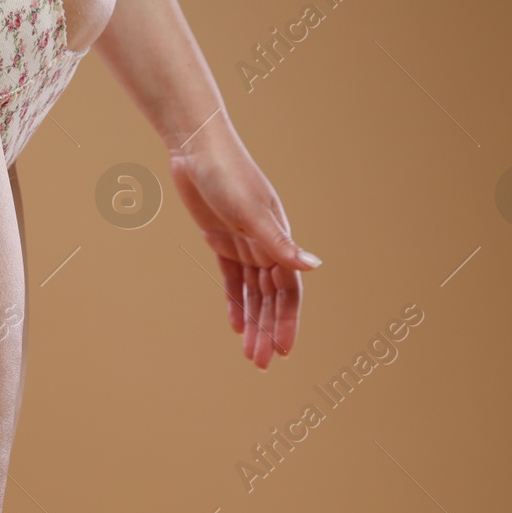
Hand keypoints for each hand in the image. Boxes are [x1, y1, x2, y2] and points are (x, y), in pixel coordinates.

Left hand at [168, 116, 320, 369]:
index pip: (288, 290)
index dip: (288, 321)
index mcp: (278, 239)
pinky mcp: (220, 240)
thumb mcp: (252, 212)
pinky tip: (235, 325)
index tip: (285, 350)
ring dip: (252, 322)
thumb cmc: (227, 175)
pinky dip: (235, 302)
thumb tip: (314, 267)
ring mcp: (243, 243)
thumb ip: (279, 243)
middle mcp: (264, 245)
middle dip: (269, 330)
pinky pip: (232, 279)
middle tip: (262, 363)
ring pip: (252, 293)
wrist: (196, 149)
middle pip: (271, 298)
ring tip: (250, 354)